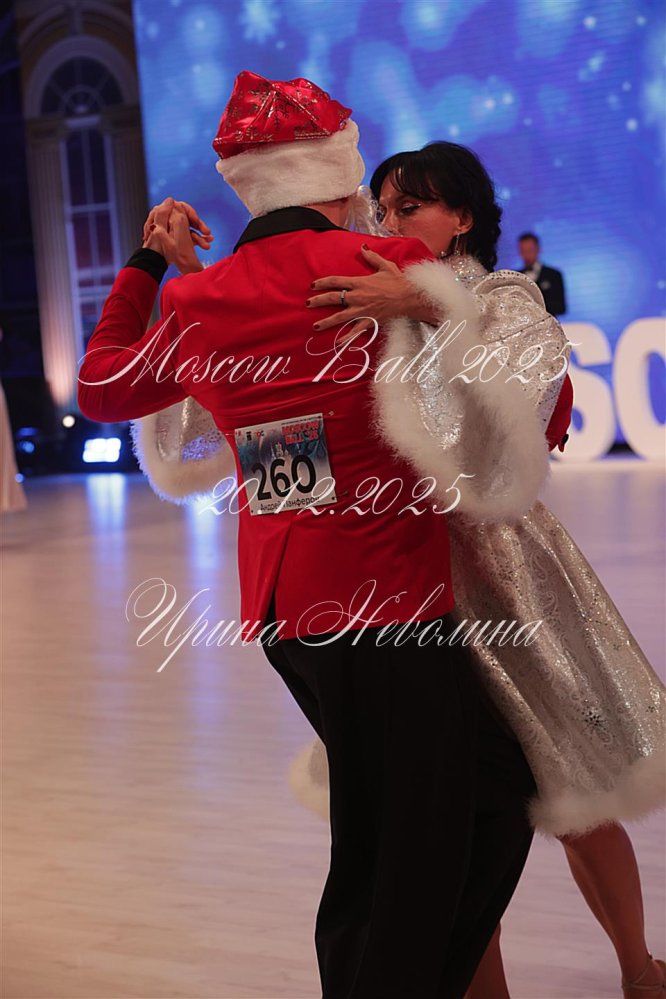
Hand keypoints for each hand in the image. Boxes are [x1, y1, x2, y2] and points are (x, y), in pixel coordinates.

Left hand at [143, 200, 204, 273]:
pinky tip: (206, 245)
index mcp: (163, 215)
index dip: (191, 214)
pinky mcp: (178, 238)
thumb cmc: (155, 248)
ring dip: (200, 235)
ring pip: (190, 229)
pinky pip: (190, 237)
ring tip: (208, 243)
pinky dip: (198, 240)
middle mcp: (169, 220)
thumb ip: (163, 213)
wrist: (154, 263)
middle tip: (207, 233)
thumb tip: (170, 199)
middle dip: (199, 226)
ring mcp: (174, 230)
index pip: (181, 208)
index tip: (197, 222)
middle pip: (188, 218)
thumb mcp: (159, 229)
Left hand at [306, 246, 426, 342]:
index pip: (336, 281)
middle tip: (307, 304)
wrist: (409, 297)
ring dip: (326, 322)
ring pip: (340, 317)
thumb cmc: (397, 281)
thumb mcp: (385, 265)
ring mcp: (362, 310)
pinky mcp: (369, 321)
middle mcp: (358, 296)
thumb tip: (363, 247)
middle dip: (318, 301)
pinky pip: (355, 331)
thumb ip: (371, 257)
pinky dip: (346, 338)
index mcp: (359, 282)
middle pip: (333, 298)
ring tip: (315, 326)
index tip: (313, 285)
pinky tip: (337, 343)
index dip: (322, 283)